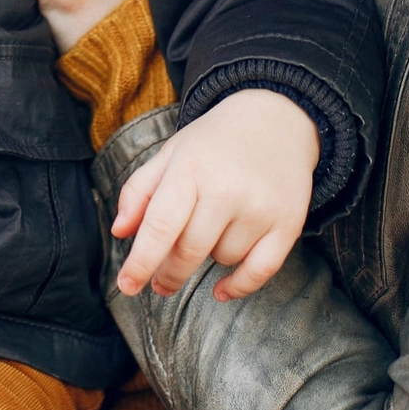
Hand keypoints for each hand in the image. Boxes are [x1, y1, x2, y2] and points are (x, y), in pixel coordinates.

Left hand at [112, 88, 318, 301]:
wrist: (276, 120)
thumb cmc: (214, 142)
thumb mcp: (171, 154)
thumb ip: (139, 190)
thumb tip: (120, 231)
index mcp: (190, 168)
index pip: (160, 225)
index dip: (141, 262)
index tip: (126, 285)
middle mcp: (227, 188)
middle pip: (189, 251)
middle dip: (168, 274)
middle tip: (159, 282)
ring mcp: (260, 207)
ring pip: (222, 259)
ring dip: (209, 257)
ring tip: (212, 229)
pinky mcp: (288, 223)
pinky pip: (260, 271)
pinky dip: (239, 286)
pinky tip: (222, 289)